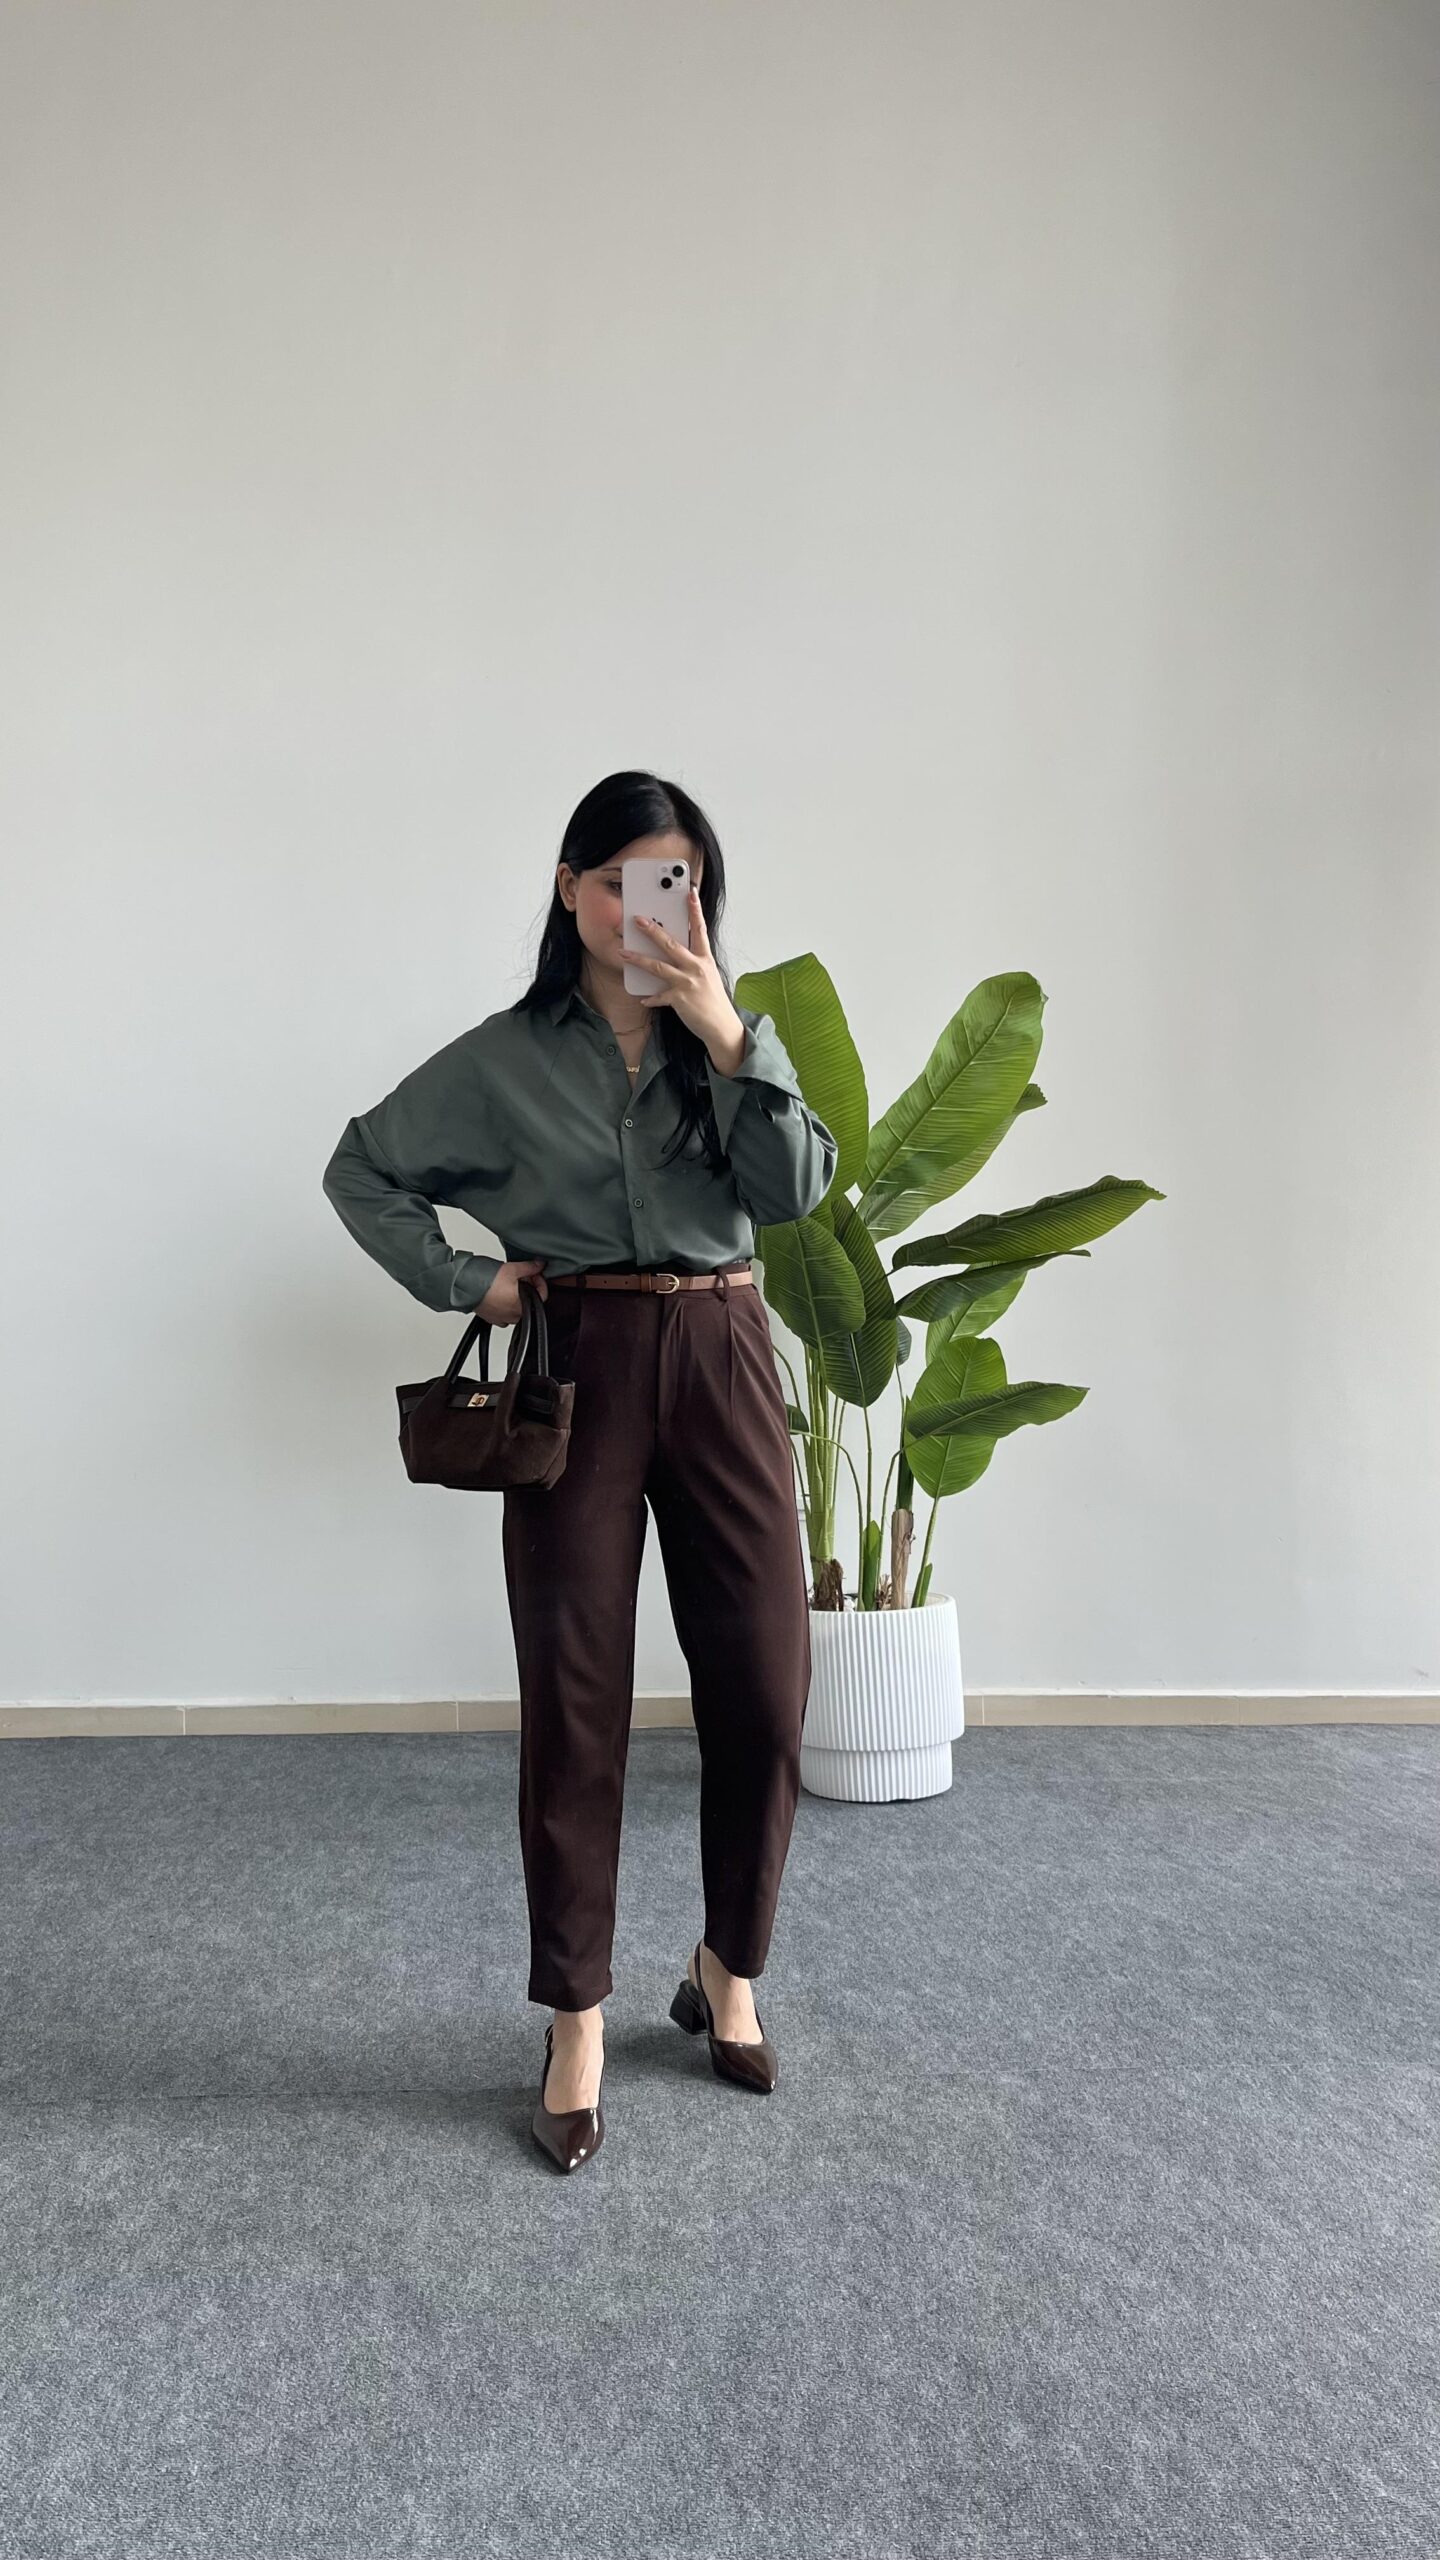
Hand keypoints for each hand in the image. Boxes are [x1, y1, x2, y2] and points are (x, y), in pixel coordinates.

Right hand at [479, 1257, 547, 1324]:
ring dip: (517, 1296)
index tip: (535, 1274)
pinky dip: (506, 1303)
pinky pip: (505, 1313)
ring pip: (517, 1308)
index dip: (540, 1281)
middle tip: (521, 1276)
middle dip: (528, 1287)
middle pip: (530, 1301)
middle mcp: (513, 1315)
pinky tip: (500, 1292)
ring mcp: (502, 1319)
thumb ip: (529, 1267)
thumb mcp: (511, 1269)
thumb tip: (539, 1265)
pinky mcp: (492, 1318)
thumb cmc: (484, 1281)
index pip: (542, 1296)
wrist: (463, 1286)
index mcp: (522, 1305)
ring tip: (509, 1283)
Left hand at [620, 886, 741, 1054]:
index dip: (695, 910)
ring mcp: (687, 983)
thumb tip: (674, 953)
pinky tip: (642, 997)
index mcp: (705, 959)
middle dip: (652, 930)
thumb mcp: (708, 976)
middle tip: (638, 919)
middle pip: (671, 944)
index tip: (690, 893)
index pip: (700, 929)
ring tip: (623, 952)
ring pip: (658, 967)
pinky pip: (659, 996)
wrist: (721, 1026)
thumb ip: (693, 963)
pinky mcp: (680, 999)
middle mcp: (696, 967)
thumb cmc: (713, 1000)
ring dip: (638, 959)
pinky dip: (650, 997)